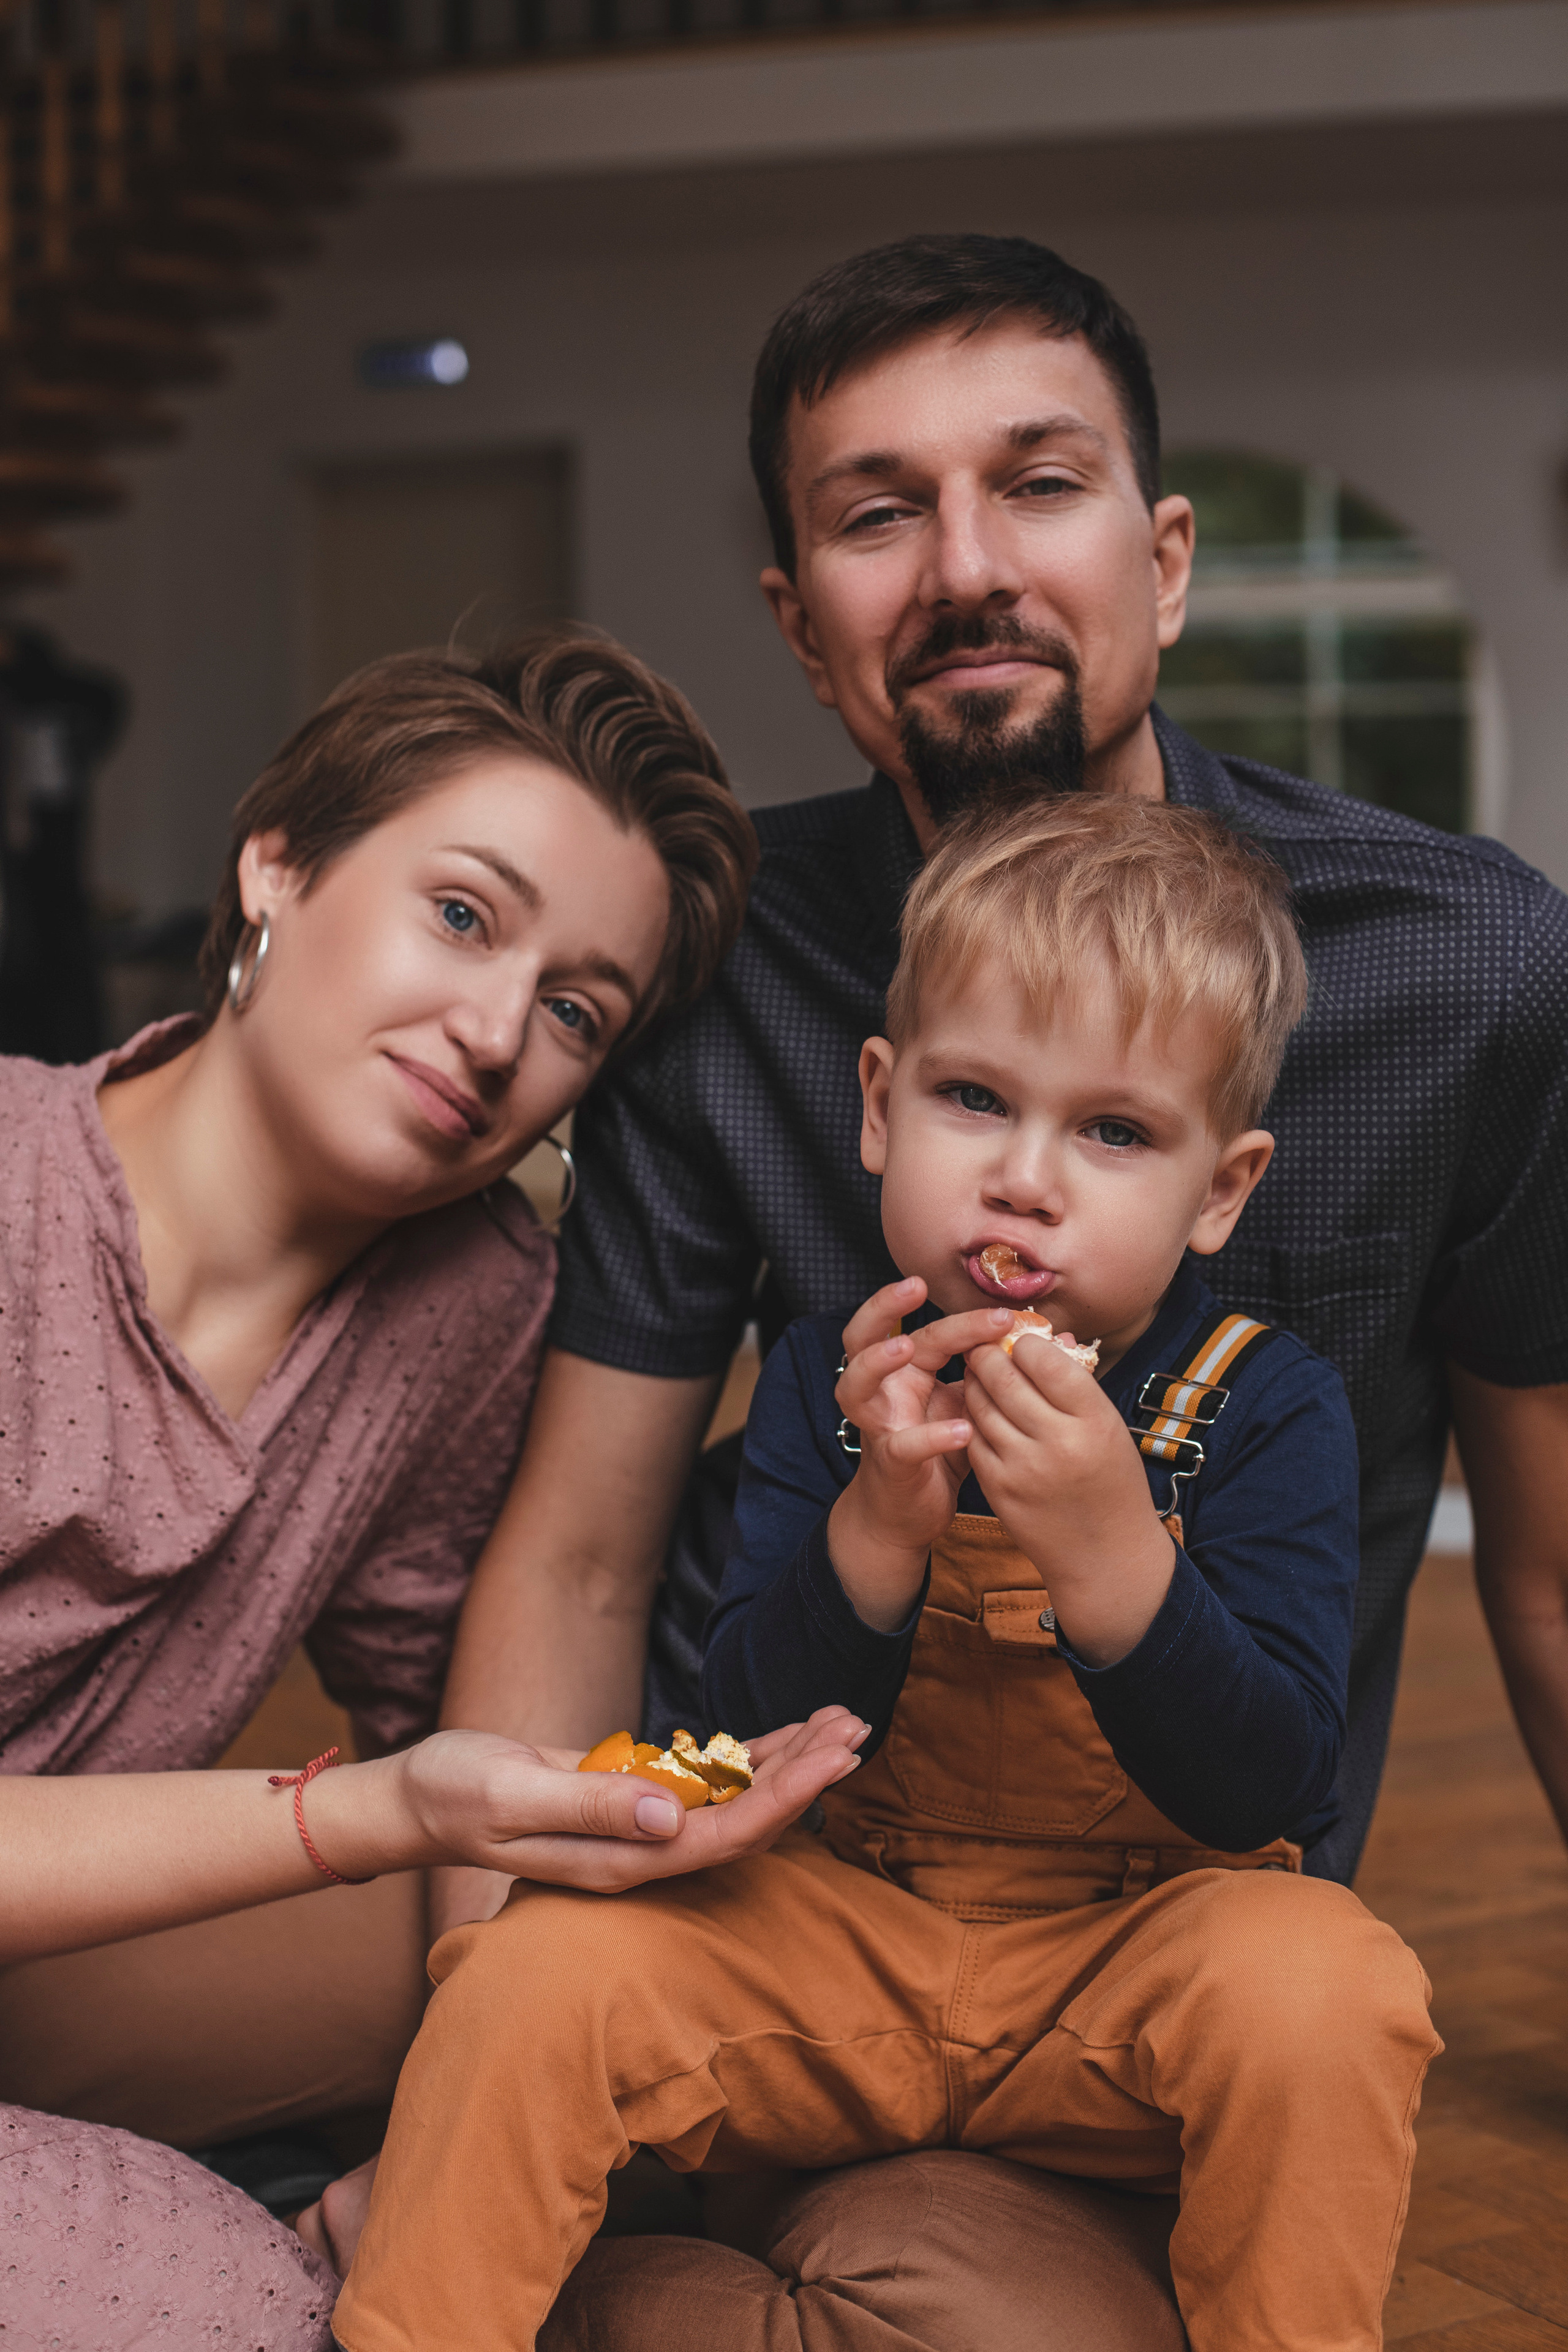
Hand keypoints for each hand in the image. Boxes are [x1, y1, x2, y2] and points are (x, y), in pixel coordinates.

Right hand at [308, 1710, 866, 1894]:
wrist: (419, 1801)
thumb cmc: (457, 1794)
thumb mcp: (513, 1793)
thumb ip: (591, 1806)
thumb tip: (669, 1815)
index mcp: (622, 1861)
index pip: (724, 1836)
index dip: (786, 1798)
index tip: (832, 1756)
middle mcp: (642, 1853)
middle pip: (745, 1822)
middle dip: (806, 1777)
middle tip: (856, 1727)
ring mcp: (639, 1829)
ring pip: (733, 1801)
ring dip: (788, 1762)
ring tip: (840, 1721)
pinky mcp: (633, 1800)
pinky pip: (703, 1783)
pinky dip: (747, 1756)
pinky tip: (786, 1732)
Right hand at [827, 1276, 1014, 1630]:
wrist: (907, 1515)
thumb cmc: (939, 1453)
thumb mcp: (965, 1407)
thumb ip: (988, 1378)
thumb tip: (1045, 1345)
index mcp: (907, 1374)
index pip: (926, 1332)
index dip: (960, 1319)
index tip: (1002, 1311)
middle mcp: (884, 1391)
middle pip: (865, 1338)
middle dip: (884, 1307)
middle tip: (915, 1285)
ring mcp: (878, 1425)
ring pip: (855, 1384)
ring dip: (878, 1361)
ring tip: (907, 1346)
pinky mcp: (888, 1462)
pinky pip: (901, 1445)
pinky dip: (929, 1436)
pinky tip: (960, 1430)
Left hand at [963, 1329, 1174, 1665]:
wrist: (1106, 1556)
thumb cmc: (1113, 1482)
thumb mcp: (1110, 1428)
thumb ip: (1077, 1385)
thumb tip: (1049, 1337)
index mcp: (1093, 1421)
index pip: (1045, 1361)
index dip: (1027, 1344)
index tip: (1023, 1342)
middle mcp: (1057, 1443)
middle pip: (1004, 1378)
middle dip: (989, 1355)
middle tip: (984, 1346)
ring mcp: (1023, 1468)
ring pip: (980, 1405)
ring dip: (975, 1383)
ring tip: (978, 1373)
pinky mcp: (998, 1489)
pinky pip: (974, 1439)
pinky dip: (973, 1419)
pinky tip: (981, 1412)